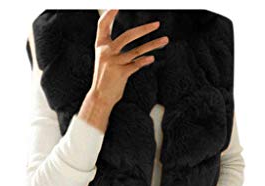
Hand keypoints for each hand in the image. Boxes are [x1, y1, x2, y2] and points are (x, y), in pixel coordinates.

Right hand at [78, 9, 168, 131]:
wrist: (100, 97)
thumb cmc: (104, 78)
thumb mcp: (104, 60)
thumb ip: (114, 49)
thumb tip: (128, 39)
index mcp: (100, 46)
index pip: (103, 25)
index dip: (109, 14)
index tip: (117, 5)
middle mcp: (106, 52)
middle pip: (128, 35)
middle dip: (144, 29)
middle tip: (157, 24)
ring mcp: (114, 62)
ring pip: (137, 50)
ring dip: (153, 45)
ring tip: (164, 40)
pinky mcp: (121, 73)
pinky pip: (137, 64)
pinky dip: (145, 60)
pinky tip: (152, 58)